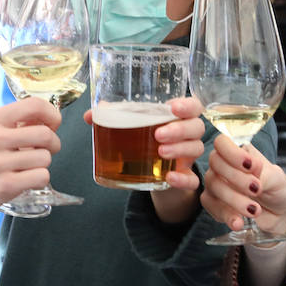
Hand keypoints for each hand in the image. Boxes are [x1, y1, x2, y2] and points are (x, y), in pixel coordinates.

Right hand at [0, 98, 60, 263]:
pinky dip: (39, 179)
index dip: (52, 114)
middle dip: (53, 144)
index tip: (52, 124)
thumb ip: (13, 124)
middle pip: (46, 134)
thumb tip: (47, 121)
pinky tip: (26, 179)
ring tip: (27, 167)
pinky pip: (42, 177)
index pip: (34, 105)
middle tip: (44, 150)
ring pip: (46, 158)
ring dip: (42, 164)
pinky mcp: (5, 186)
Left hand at [81, 97, 204, 221]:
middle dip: (179, 129)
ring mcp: (188, 157)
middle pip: (196, 127)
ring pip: (196, 149)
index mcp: (177, 118)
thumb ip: (113, 118)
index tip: (172, 107)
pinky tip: (170, 177)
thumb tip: (89, 115)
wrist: (152, 174)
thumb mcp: (131, 128)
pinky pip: (192, 179)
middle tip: (158, 134)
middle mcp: (188, 135)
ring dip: (180, 149)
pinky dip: (183, 179)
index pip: (193, 106)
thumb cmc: (144, 141)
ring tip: (160, 151)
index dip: (187, 105)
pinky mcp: (185, 178)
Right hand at [200, 134, 285, 235]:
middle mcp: (223, 166)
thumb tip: (252, 170)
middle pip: (216, 163)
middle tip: (257, 190)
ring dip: (234, 200)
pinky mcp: (213, 203)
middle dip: (237, 178)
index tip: (252, 166)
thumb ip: (263, 173)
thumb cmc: (277, 190)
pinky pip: (211, 206)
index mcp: (239, 153)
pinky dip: (226, 215)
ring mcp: (216, 184)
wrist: (278, 215)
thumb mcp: (277, 178)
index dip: (232, 153)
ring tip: (255, 210)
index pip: (222, 143)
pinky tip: (239, 223)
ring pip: (214, 186)